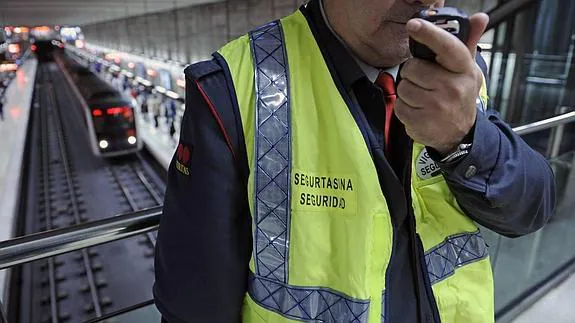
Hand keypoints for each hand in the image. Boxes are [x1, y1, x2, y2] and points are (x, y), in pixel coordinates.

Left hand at [396, 13, 488, 154]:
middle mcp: (452, 88)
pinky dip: (404, 108)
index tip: (413, 25)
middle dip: (412, 73)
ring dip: (408, 92)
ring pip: (403, 87)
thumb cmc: (460, 96)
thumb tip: (480, 17)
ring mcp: (437, 107)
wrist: (461, 134)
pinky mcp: (421, 122)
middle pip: (412, 68)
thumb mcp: (468, 70)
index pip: (446, 46)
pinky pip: (399, 106)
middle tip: (424, 81)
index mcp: (464, 70)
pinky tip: (418, 110)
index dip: (429, 34)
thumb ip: (468, 43)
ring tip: (422, 97)